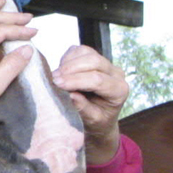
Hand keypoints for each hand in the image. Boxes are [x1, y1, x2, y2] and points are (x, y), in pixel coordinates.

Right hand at [52, 45, 128, 163]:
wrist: (100, 118)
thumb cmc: (97, 121)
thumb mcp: (92, 121)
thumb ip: (83, 108)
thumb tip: (69, 94)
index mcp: (119, 90)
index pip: (97, 80)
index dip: (76, 80)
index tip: (57, 84)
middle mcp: (116, 74)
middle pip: (93, 61)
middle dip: (70, 69)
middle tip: (53, 79)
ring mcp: (106, 63)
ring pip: (86, 52)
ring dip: (68, 63)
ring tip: (56, 76)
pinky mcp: (95, 57)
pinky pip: (80, 50)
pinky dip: (68, 58)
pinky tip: (62, 71)